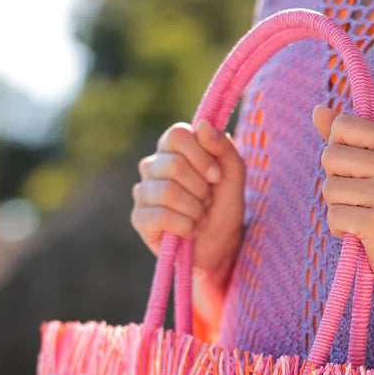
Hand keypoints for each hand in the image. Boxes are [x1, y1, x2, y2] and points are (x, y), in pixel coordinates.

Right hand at [131, 118, 245, 288]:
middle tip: (207, 202)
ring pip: (168, 192)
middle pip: (174, 165)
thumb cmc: (224, 209)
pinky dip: (185, 226)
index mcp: (172, 150)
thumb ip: (223, 148)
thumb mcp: (234, 176)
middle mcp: (153, 167)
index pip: (177, 135)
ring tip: (200, 217)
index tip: (216, 176)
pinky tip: (191, 231)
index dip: (201, 156)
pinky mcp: (139, 219)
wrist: (221, 248)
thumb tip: (202, 125)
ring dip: (195, 209)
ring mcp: (143, 193)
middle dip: (201, 189)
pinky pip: (160, 216)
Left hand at [312, 105, 373, 293]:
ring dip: (337, 208)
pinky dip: (339, 229)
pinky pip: (334, 217)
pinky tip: (360, 233)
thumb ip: (346, 138)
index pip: (341, 126)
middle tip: (360, 198)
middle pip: (330, 156)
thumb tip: (317, 110)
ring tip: (361, 216)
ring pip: (329, 189)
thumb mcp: (373, 167)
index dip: (339, 151)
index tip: (359, 171)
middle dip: (335, 181)